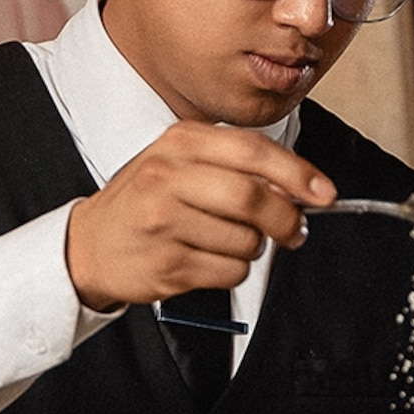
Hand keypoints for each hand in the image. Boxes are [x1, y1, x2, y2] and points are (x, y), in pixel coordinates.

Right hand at [62, 122, 334, 311]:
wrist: (90, 245)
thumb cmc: (144, 202)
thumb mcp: (180, 162)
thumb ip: (236, 165)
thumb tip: (300, 189)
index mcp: (179, 143)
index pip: (253, 151)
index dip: (297, 174)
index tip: (323, 193)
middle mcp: (168, 177)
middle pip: (251, 198)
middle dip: (285, 219)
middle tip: (294, 230)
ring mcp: (164, 222)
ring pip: (246, 240)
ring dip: (253, 248)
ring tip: (226, 242)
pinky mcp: (167, 263)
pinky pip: (229, 271)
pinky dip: (233, 270)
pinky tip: (208, 259)